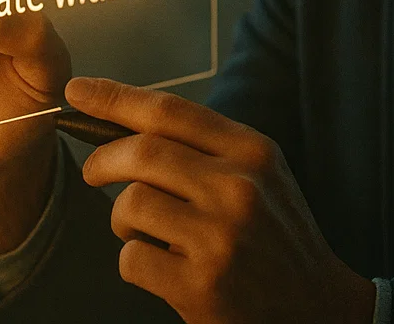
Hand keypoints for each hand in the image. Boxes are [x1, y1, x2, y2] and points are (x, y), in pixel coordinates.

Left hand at [71, 77, 374, 323]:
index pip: (169, 111)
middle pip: (140, 153)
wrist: (315, 306)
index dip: (115, 96)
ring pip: (130, 205)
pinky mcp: (201, 285)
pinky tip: (159, 266)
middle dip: (102, 160)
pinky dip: (133, 261)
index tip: (78, 91)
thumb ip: (204, 147)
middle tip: (93, 171)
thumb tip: (125, 122)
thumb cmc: (275, 234)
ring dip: (121, 220)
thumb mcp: (259, 174)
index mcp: (252, 152)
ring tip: (142, 231)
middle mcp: (238, 188)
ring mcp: (220, 238)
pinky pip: (132, 258)